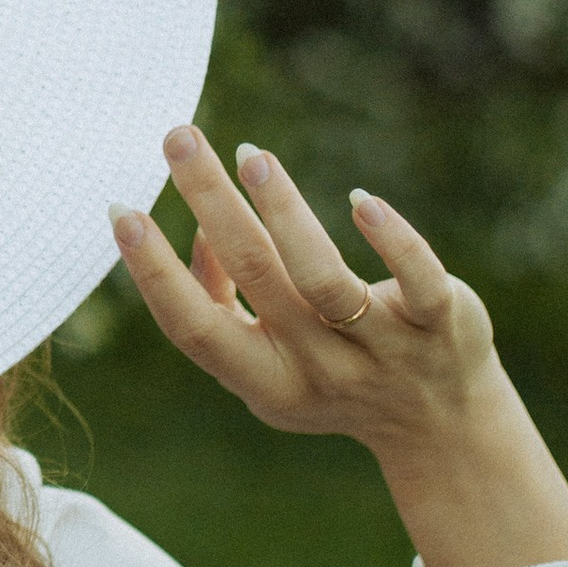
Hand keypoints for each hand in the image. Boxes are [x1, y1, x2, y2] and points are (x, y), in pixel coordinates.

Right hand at [107, 125, 567, 566]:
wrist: (445, 429)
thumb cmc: (336, 377)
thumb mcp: (269, 364)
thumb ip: (225, 305)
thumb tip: (201, 230)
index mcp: (265, 382)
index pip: (195, 329)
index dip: (155, 272)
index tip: (121, 210)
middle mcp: (319, 369)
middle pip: (256, 279)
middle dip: (210, 202)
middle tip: (178, 137)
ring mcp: (382, 349)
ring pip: (324, 280)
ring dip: (284, 211)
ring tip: (251, 155)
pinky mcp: (440, 322)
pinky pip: (417, 278)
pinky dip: (390, 237)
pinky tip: (359, 199)